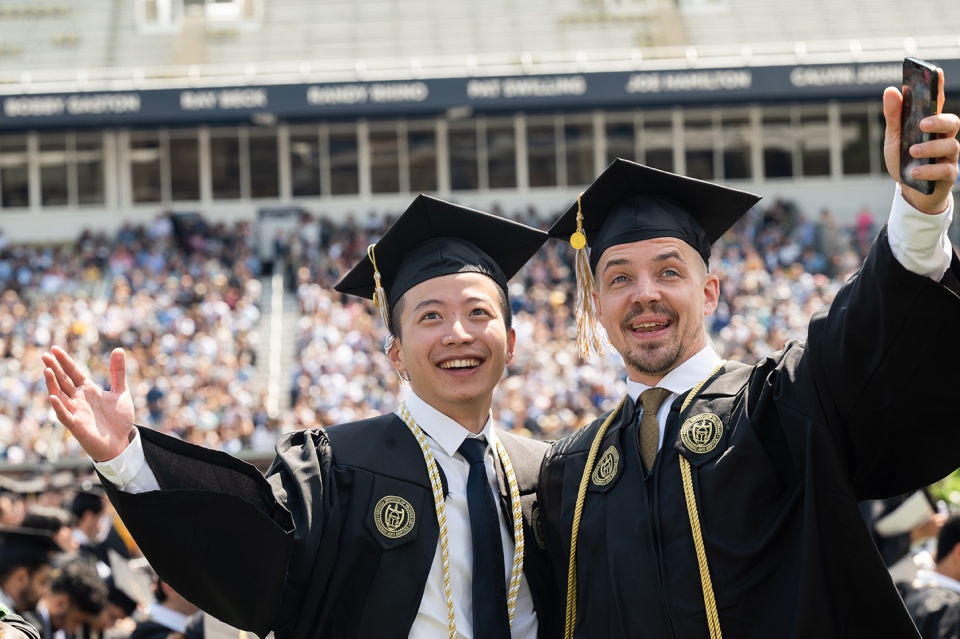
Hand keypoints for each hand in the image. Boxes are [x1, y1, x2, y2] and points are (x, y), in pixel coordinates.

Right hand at [42, 346, 135, 461]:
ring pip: (60, 396)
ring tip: (47, 371)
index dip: (64, 361)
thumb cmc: (119, 419)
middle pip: (63, 381)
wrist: (121, 442)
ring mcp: (76, 412)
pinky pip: (65, 415)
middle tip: (45, 355)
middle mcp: (78, 399)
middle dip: (54, 369)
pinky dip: (59, 406)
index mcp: (88, 390)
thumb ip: (118, 373)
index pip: (73, 372)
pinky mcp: (77, 426)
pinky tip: (53, 397)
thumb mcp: (122, 392)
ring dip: (53, 385)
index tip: (54, 349)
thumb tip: (118, 349)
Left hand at [883, 67, 959, 213]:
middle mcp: (943, 137)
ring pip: (951, 145)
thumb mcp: (894, 138)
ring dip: (930, 147)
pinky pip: (946, 170)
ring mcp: (948, 156)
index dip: (938, 87)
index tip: (935, 72)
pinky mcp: (948, 174)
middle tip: (922, 124)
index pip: (938, 103)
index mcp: (931, 125)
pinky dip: (929, 169)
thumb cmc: (904, 160)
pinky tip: (915, 171)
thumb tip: (890, 90)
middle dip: (940, 120)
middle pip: (953, 121)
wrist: (909, 190)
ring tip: (911, 152)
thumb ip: (894, 116)